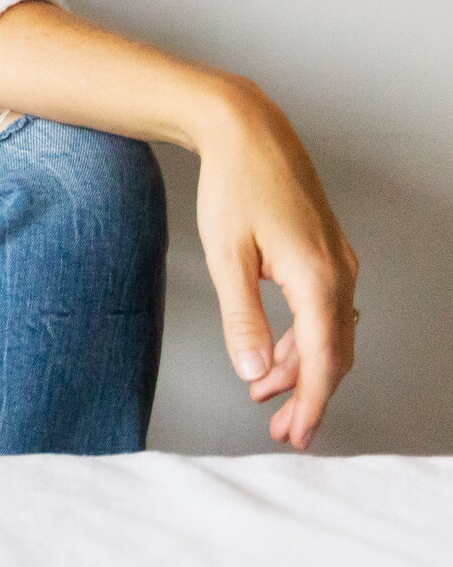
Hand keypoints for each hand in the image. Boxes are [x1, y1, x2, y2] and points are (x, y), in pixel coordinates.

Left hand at [193, 84, 359, 448]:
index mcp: (318, 278)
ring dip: (300, 367)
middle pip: (333, 352)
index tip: (298, 435)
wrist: (247, 131)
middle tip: (280, 430)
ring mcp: (337, 262)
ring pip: (328, 332)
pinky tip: (272, 353)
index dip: (313, 403)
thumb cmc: (233, 186)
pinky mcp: (326, 253)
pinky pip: (323, 309)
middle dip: (307, 395)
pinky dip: (301, 337)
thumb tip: (251, 371)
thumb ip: (242, 318)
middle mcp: (339, 272)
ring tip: (264, 395)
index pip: (324, 359)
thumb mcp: (226, 257)